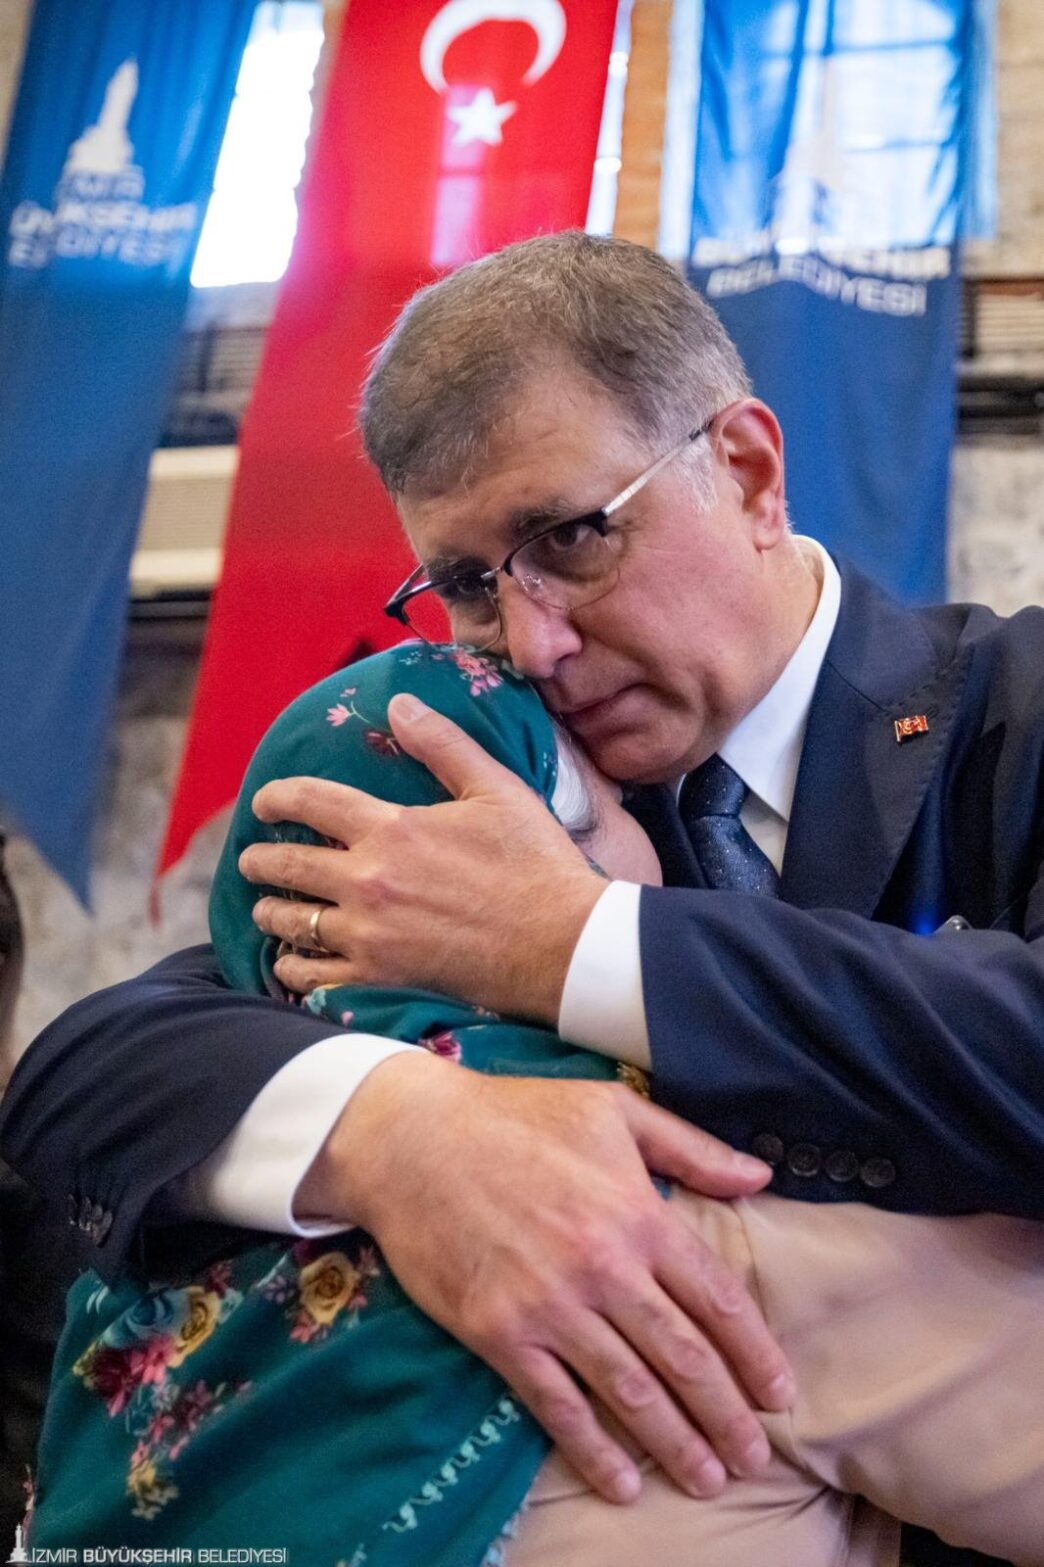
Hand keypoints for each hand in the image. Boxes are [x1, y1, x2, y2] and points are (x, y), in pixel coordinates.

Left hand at [243, 693, 605, 1023]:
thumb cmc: (535, 864)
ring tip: (266, 911)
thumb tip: (398, 704)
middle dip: (260, 859)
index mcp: (392, 828)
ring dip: (269, 913)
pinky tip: (291, 963)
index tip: (264, 802)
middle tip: (252, 860)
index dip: (278, 797)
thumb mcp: (496, 788)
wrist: (560, 944)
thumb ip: (442, 744)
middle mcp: (367, 880)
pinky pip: (312, 976)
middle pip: (288, 865)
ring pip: (292, 923)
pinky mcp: (379, 978)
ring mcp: (368, 934)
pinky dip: (293, 968)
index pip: (311, 801)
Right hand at [298, 1052, 793, 1503]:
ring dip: (675, 1442)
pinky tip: (624, 1482)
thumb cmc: (517, 1116)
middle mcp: (603, 1267)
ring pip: (629, 1391)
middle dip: (727, 1415)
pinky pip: (556, 1405)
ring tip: (710, 1480)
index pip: (715, 1299)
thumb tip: (760, 1175)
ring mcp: (550, 1305)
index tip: (781, 1395)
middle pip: (683, 1357)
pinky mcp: (498, 1333)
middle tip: (757, 1458)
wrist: (413, 1139)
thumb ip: (690, 1148)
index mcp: (638, 1213)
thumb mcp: (612, 1109)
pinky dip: (594, 1450)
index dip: (755, 1354)